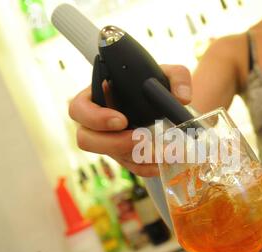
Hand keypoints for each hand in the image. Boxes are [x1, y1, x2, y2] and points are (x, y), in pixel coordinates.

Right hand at [69, 65, 191, 176]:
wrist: (165, 102)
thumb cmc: (155, 83)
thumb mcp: (166, 73)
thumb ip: (177, 77)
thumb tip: (182, 98)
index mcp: (98, 95)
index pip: (79, 108)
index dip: (95, 118)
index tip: (121, 120)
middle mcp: (98, 121)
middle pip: (86, 139)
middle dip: (113, 143)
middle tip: (140, 138)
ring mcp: (110, 140)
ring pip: (111, 155)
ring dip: (135, 157)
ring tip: (162, 152)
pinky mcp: (125, 154)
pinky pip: (129, 167)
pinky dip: (146, 167)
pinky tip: (162, 163)